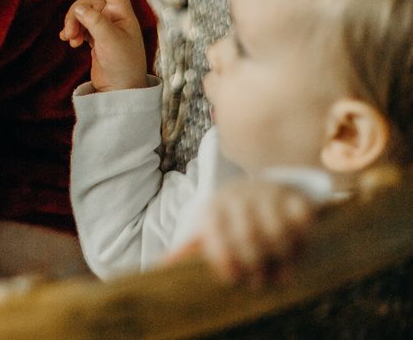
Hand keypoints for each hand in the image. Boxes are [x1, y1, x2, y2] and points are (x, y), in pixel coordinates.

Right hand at [59, 0, 146, 90]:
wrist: (121, 91)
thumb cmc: (123, 65)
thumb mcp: (109, 41)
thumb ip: (94, 21)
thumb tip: (78, 8)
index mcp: (123, 12)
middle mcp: (114, 16)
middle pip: (88, 1)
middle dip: (75, 14)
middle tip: (70, 34)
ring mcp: (105, 27)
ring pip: (81, 13)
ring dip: (73, 24)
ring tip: (70, 41)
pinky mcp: (97, 38)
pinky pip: (80, 25)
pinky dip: (74, 31)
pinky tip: (70, 42)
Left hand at [198, 179, 315, 286]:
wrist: (262, 187)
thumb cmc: (233, 220)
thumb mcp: (210, 229)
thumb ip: (191, 247)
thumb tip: (165, 263)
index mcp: (214, 207)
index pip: (217, 236)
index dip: (227, 263)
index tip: (236, 278)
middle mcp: (239, 196)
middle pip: (249, 237)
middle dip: (256, 266)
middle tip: (260, 280)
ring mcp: (267, 193)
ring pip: (278, 230)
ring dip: (282, 257)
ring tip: (279, 270)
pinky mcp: (294, 196)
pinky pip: (301, 218)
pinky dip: (303, 238)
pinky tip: (296, 249)